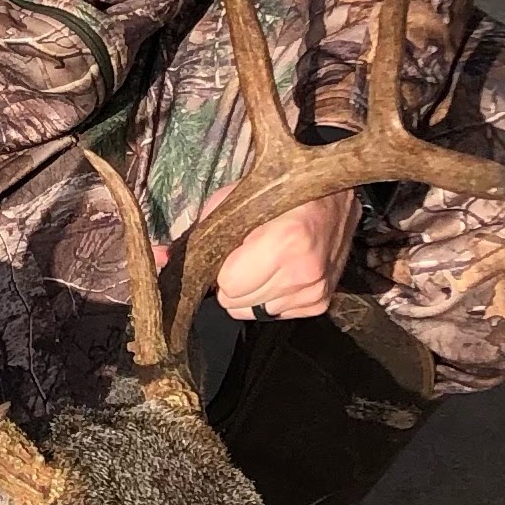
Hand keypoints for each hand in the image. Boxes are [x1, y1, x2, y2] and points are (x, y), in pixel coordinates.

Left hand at [213, 190, 357, 321]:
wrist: (335, 196)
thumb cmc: (285, 191)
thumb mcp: (238, 198)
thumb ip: (203, 230)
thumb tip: (168, 258)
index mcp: (286, 241)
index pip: (227, 284)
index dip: (221, 268)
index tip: (230, 251)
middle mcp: (304, 272)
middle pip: (237, 304)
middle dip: (234, 282)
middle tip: (247, 254)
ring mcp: (315, 291)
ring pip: (254, 312)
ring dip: (253, 291)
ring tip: (266, 260)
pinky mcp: (321, 302)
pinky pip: (274, 313)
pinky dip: (271, 296)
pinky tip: (281, 270)